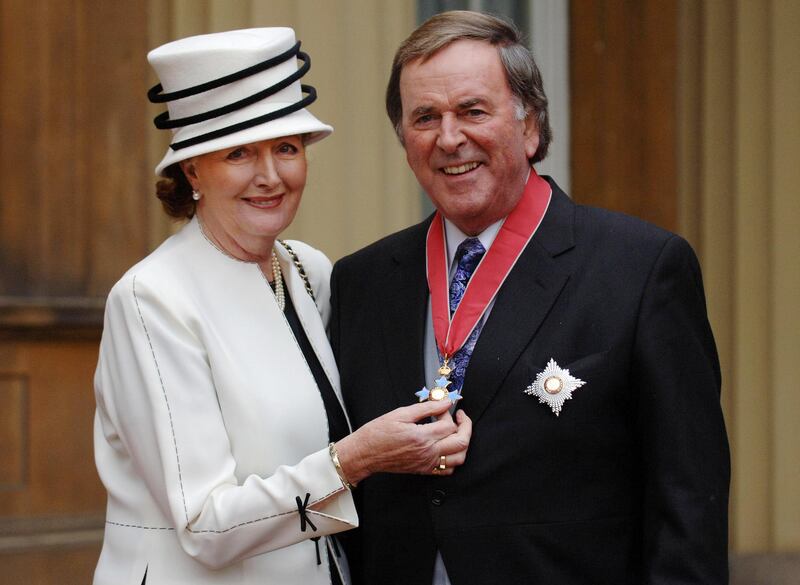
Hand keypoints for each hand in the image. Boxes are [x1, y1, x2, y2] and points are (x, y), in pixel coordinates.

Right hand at [335, 401, 471, 483]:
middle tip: (461, 417)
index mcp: (421, 437)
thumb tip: (443, 402)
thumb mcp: (400, 414)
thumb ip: (426, 408)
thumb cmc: (377, 434)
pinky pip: (448, 470)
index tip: (443, 407)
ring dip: (463, 443)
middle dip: (466, 426)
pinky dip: (454, 458)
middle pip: (461, 442)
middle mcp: (427, 453)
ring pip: (459, 458)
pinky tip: (448, 447)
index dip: (448, 413)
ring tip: (457, 432)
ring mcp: (427, 463)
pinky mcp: (424, 470)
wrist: (365, 454)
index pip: (449, 425)